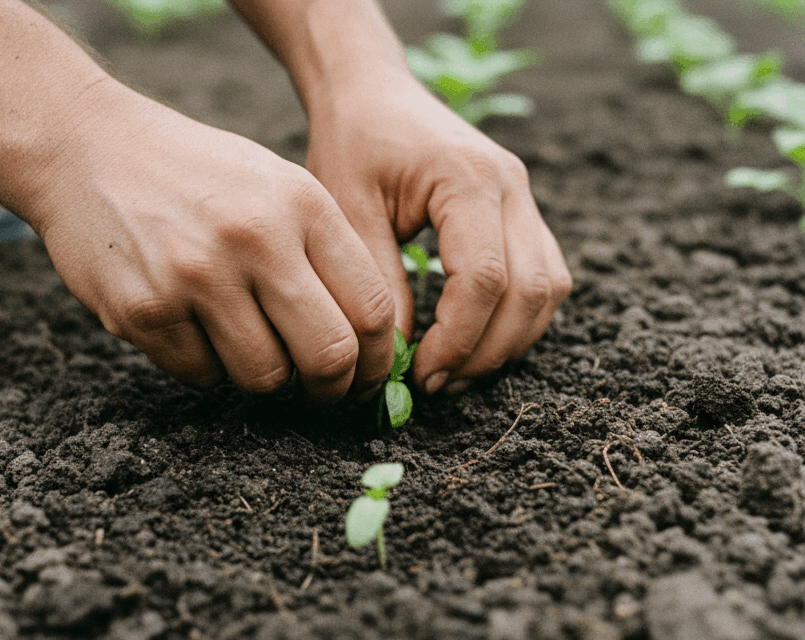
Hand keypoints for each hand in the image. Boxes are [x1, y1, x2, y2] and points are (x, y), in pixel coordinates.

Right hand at [20, 81, 394, 401]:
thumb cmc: (200, 175)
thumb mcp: (279, 186)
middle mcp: (255, 238)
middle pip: (329, 355)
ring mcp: (196, 275)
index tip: (368, 378)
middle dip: (333, 388)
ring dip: (264, 376)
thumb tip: (369, 340)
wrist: (90, 147)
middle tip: (322, 391)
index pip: (372, 308)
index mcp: (303, 205)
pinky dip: (206, 366)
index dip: (380, 359)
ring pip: (264, 377)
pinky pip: (201, 375)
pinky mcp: (144, 309)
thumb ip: (326, 253)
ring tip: (246, 340)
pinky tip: (192, 325)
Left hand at [305, 74, 571, 393]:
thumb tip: (401, 356)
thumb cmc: (352, 145)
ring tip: (456, 371)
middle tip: (438, 383)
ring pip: (549, 289)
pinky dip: (517, 317)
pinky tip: (474, 339)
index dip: (458, 339)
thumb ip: (379, 282)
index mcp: (468, 179)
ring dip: (509, 340)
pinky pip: (543, 277)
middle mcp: (512, 187)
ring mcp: (524, 198)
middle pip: (531, 290)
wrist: (372, 96)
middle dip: (488, 351)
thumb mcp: (347, 211)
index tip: (420, 374)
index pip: (484, 278)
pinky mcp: (521, 212)